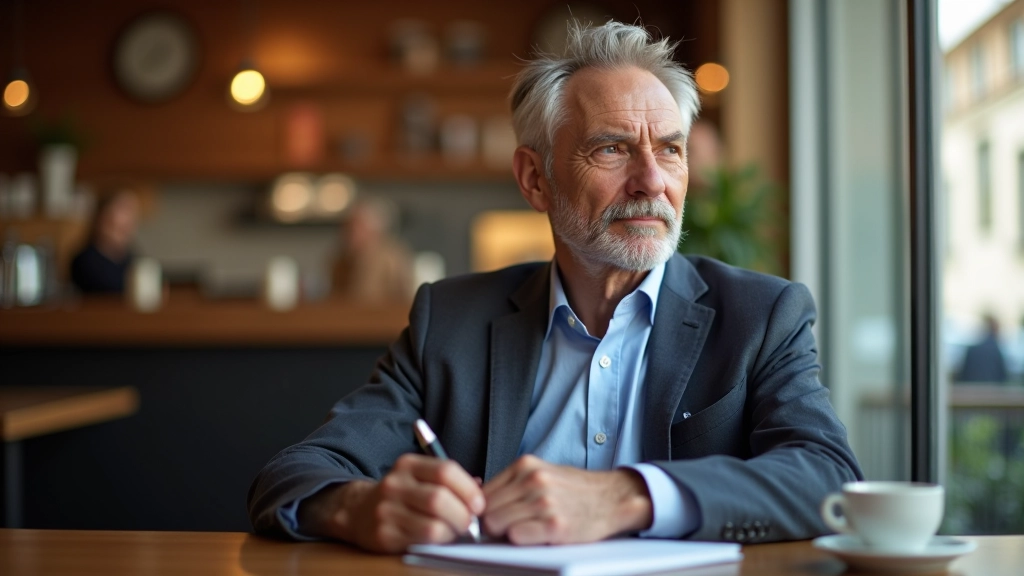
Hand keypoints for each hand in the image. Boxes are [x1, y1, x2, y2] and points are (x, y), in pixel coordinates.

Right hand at [297, 453, 484, 552]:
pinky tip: (440, 538)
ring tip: (455, 531)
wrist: (358, 511)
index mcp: (408, 464)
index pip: (446, 470)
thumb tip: (481, 490)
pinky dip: (439, 542)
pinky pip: (422, 541)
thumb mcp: (420, 477)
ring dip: (452, 531)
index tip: (479, 504)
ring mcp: (387, 509)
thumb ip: (450, 480)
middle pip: (440, 499)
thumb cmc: (401, 495)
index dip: (468, 489)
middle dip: (463, 515)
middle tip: (470, 523)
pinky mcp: (384, 534)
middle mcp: (395, 484)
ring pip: (433, 524)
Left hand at [481, 455, 652, 544]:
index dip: (483, 510)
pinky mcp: (555, 525)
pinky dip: (522, 540)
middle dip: (494, 523)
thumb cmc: (575, 490)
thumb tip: (477, 498)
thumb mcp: (541, 473)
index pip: (483, 492)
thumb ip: (513, 483)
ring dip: (507, 533)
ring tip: (527, 530)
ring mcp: (543, 502)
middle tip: (511, 527)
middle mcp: (532, 480)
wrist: (612, 498)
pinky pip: (516, 537)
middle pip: (487, 511)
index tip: (490, 518)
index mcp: (525, 465)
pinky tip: (537, 535)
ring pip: (498, 524)